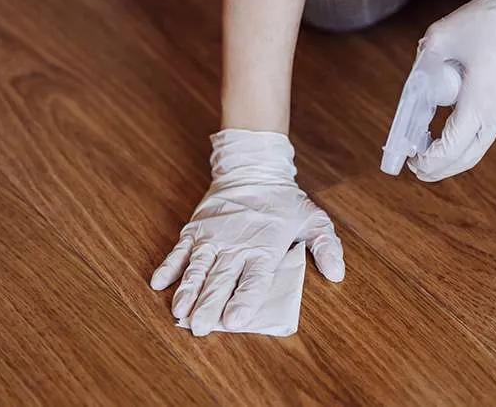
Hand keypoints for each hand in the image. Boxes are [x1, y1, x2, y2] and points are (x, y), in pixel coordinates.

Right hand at [149, 129, 344, 336]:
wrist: (252, 169)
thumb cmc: (284, 201)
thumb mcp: (313, 220)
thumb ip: (326, 246)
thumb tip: (338, 272)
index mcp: (264, 247)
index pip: (254, 279)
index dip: (244, 300)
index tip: (234, 320)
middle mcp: (236, 245)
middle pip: (221, 280)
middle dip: (209, 304)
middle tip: (200, 327)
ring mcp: (212, 238)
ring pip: (197, 268)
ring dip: (187, 291)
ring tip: (178, 312)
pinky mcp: (195, 230)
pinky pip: (179, 251)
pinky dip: (168, 266)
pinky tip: (158, 283)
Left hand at [408, 0, 495, 180]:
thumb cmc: (492, 18)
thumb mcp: (440, 39)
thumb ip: (422, 66)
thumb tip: (414, 87)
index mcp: (482, 103)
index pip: (452, 149)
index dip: (430, 163)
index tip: (413, 163)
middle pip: (469, 156)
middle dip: (442, 167)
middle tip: (420, 167)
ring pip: (484, 138)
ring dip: (459, 142)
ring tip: (435, 135)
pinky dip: (478, 121)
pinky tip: (466, 103)